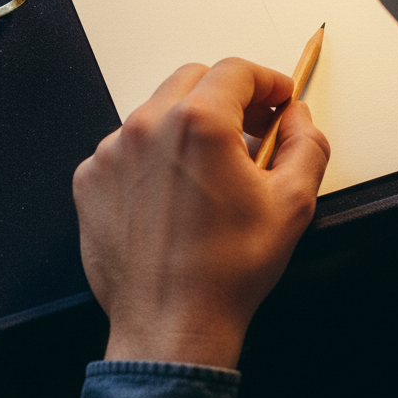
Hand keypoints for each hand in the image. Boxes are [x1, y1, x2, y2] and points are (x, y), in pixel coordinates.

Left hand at [72, 57, 329, 368]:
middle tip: (251, 128)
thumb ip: (306, 143)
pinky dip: (152, 156)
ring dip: (187, 126)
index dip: (266, 80)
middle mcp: (149, 125)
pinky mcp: (90, 178)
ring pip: (158, 111)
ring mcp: (112, 151)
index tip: (277, 97)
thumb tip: (298, 117)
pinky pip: (127, 146)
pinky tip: (173, 192)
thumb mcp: (293, 203)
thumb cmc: (226, 271)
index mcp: (199, 123)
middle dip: (228, 96)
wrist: (171, 326)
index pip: (236, 70)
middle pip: (194, 80)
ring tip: (210, 168)